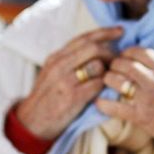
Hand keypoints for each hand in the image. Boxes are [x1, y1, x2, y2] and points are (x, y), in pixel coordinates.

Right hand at [15, 26, 122, 140]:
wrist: (32, 122)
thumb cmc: (47, 98)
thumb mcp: (52, 73)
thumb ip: (70, 60)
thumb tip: (97, 49)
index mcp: (56, 57)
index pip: (84, 38)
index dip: (104, 32)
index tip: (120, 31)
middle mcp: (59, 65)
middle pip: (93, 48)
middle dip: (111, 52)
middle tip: (119, 60)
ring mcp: (65, 81)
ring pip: (98, 65)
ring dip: (109, 71)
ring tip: (111, 78)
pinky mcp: (73, 97)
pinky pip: (98, 85)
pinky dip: (105, 87)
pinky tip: (106, 91)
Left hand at [95, 43, 153, 147]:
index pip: (140, 52)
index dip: (128, 51)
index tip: (125, 55)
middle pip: (125, 64)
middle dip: (115, 63)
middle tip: (113, 67)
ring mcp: (146, 98)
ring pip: (118, 81)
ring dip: (108, 79)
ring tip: (106, 81)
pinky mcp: (141, 116)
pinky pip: (117, 107)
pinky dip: (105, 104)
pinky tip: (99, 102)